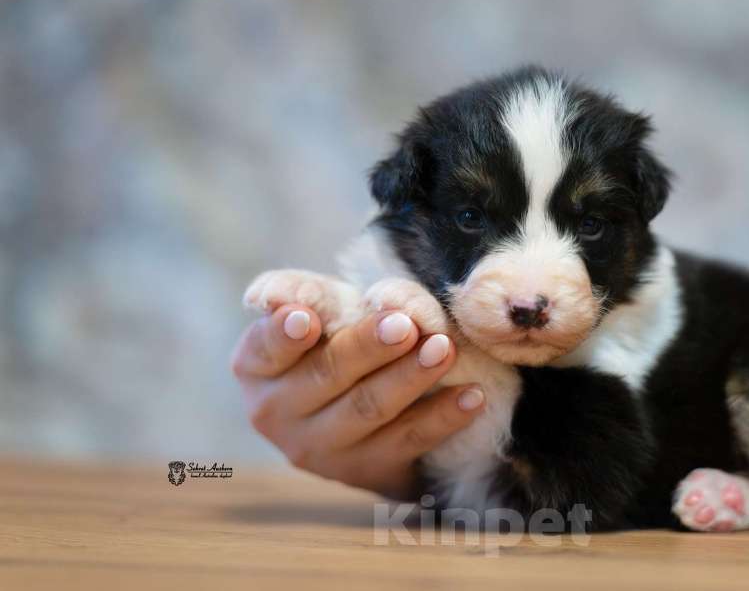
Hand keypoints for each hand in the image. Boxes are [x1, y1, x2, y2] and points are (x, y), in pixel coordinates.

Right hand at [230, 304, 485, 498]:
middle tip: (404, 324)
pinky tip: (471, 395)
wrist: (350, 411)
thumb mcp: (318, 313)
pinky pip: (410, 441)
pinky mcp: (366, 470)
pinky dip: (443, 416)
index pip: (267, 347)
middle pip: (327, 375)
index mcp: (256, 366)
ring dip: (410, 377)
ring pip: (369, 409)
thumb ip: (314, 297)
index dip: (286, 334)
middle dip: (368, 347)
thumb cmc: (332, 340)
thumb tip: (305, 297)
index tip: (307, 317)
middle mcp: (276, 413)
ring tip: (444, 349)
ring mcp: (320, 449)